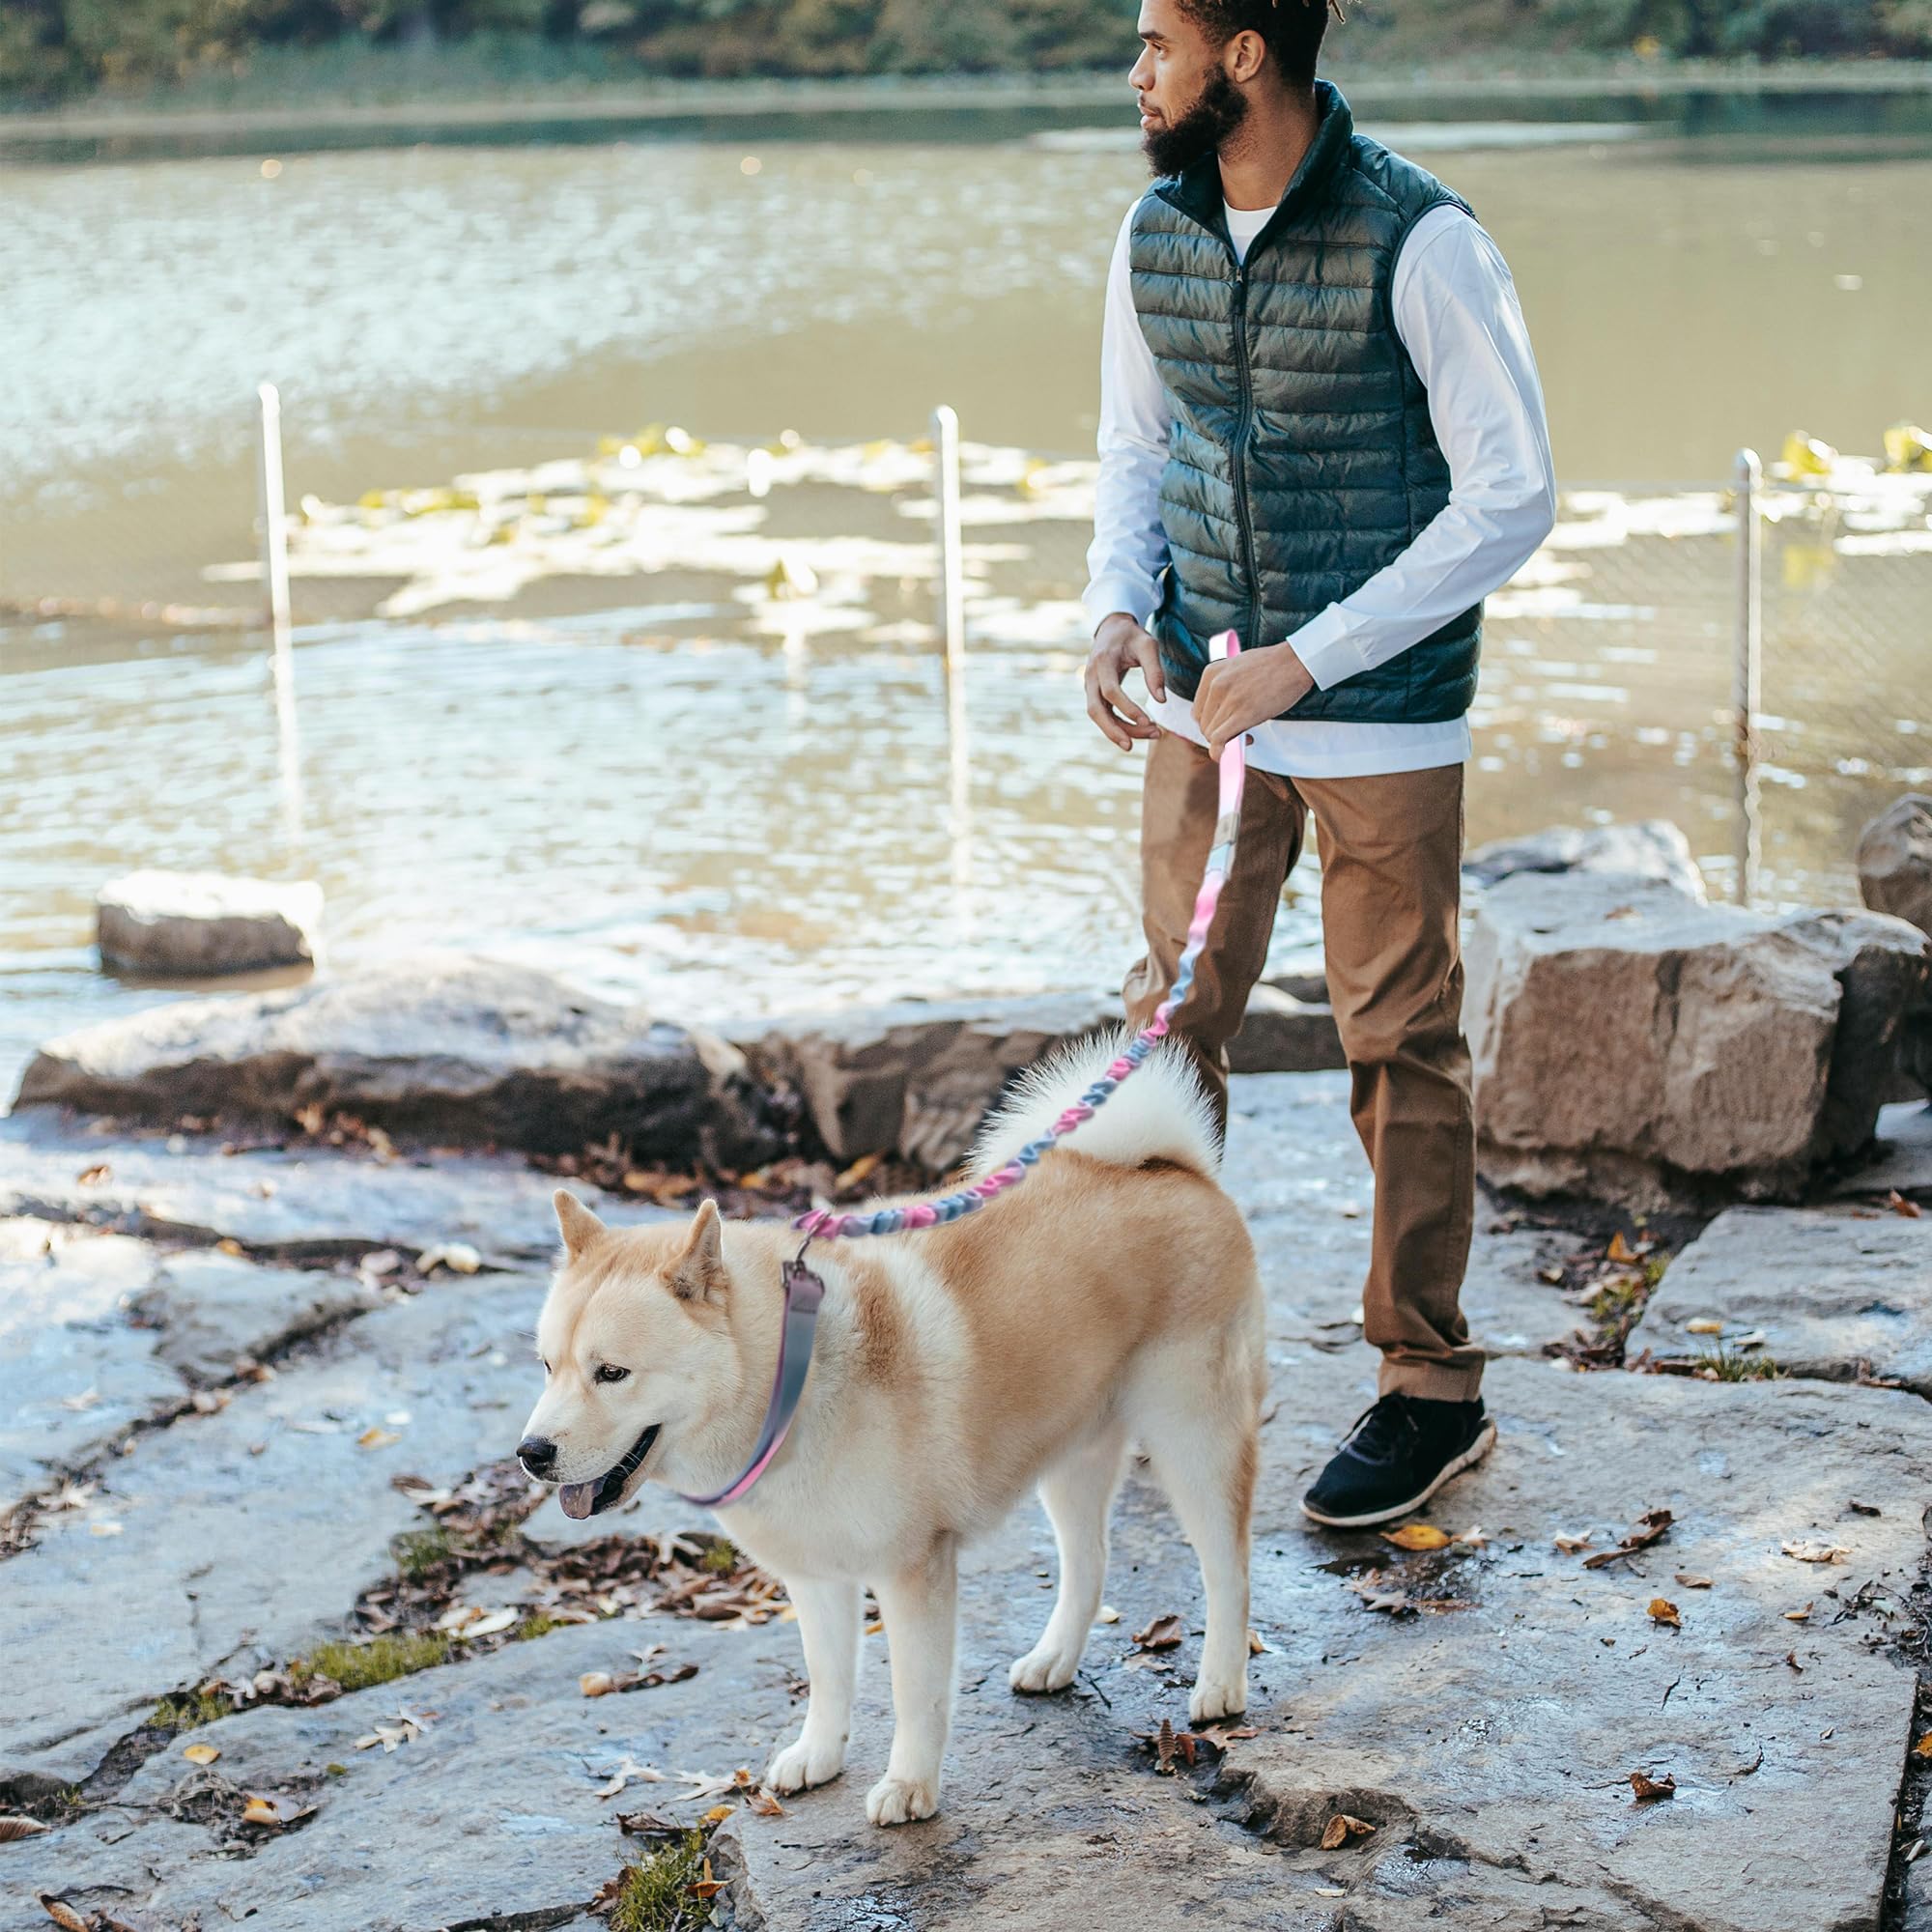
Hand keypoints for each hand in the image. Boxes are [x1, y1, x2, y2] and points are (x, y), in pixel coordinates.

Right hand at [1084, 613, 1166, 750]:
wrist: (1111, 628)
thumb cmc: (1132, 636)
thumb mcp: (1148, 645)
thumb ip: (1155, 671)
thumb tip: (1161, 701)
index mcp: (1102, 662)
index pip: (1111, 692)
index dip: (1128, 709)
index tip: (1149, 721)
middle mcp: (1090, 676)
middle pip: (1096, 710)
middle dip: (1114, 730)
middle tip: (1133, 746)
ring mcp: (1089, 686)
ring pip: (1098, 716)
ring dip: (1118, 731)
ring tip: (1149, 735)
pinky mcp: (1094, 693)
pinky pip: (1102, 714)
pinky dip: (1118, 725)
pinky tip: (1138, 731)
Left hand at [1194, 642, 1314, 756]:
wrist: (1295, 661)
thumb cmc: (1272, 665)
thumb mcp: (1237, 667)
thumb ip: (1224, 686)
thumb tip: (1221, 712)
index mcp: (1211, 673)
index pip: (1198, 711)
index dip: (1211, 723)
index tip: (1227, 726)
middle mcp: (1216, 685)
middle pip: (1204, 725)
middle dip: (1219, 734)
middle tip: (1240, 734)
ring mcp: (1229, 699)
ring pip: (1211, 734)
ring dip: (1227, 743)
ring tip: (1248, 736)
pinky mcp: (1243, 713)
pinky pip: (1219, 740)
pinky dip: (1221, 752)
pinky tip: (1236, 751)